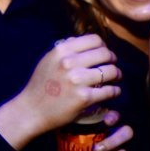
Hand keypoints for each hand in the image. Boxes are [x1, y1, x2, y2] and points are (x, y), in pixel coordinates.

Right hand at [0, 35, 120, 149]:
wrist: (32, 110)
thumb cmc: (41, 85)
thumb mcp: (48, 60)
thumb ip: (64, 49)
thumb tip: (81, 40)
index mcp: (61, 50)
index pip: (94, 40)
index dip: (104, 46)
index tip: (104, 53)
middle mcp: (69, 63)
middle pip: (105, 54)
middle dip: (113, 59)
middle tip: (113, 66)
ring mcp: (77, 80)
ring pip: (111, 71)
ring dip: (117, 75)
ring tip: (115, 78)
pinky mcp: (84, 98)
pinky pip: (109, 91)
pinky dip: (115, 91)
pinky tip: (113, 91)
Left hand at [81, 113, 132, 150]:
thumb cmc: (81, 134)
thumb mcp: (79, 126)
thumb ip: (76, 122)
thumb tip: (61, 120)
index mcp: (111, 121)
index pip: (117, 115)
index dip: (114, 117)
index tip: (106, 120)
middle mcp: (121, 134)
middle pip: (127, 134)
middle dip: (113, 141)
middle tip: (96, 149)